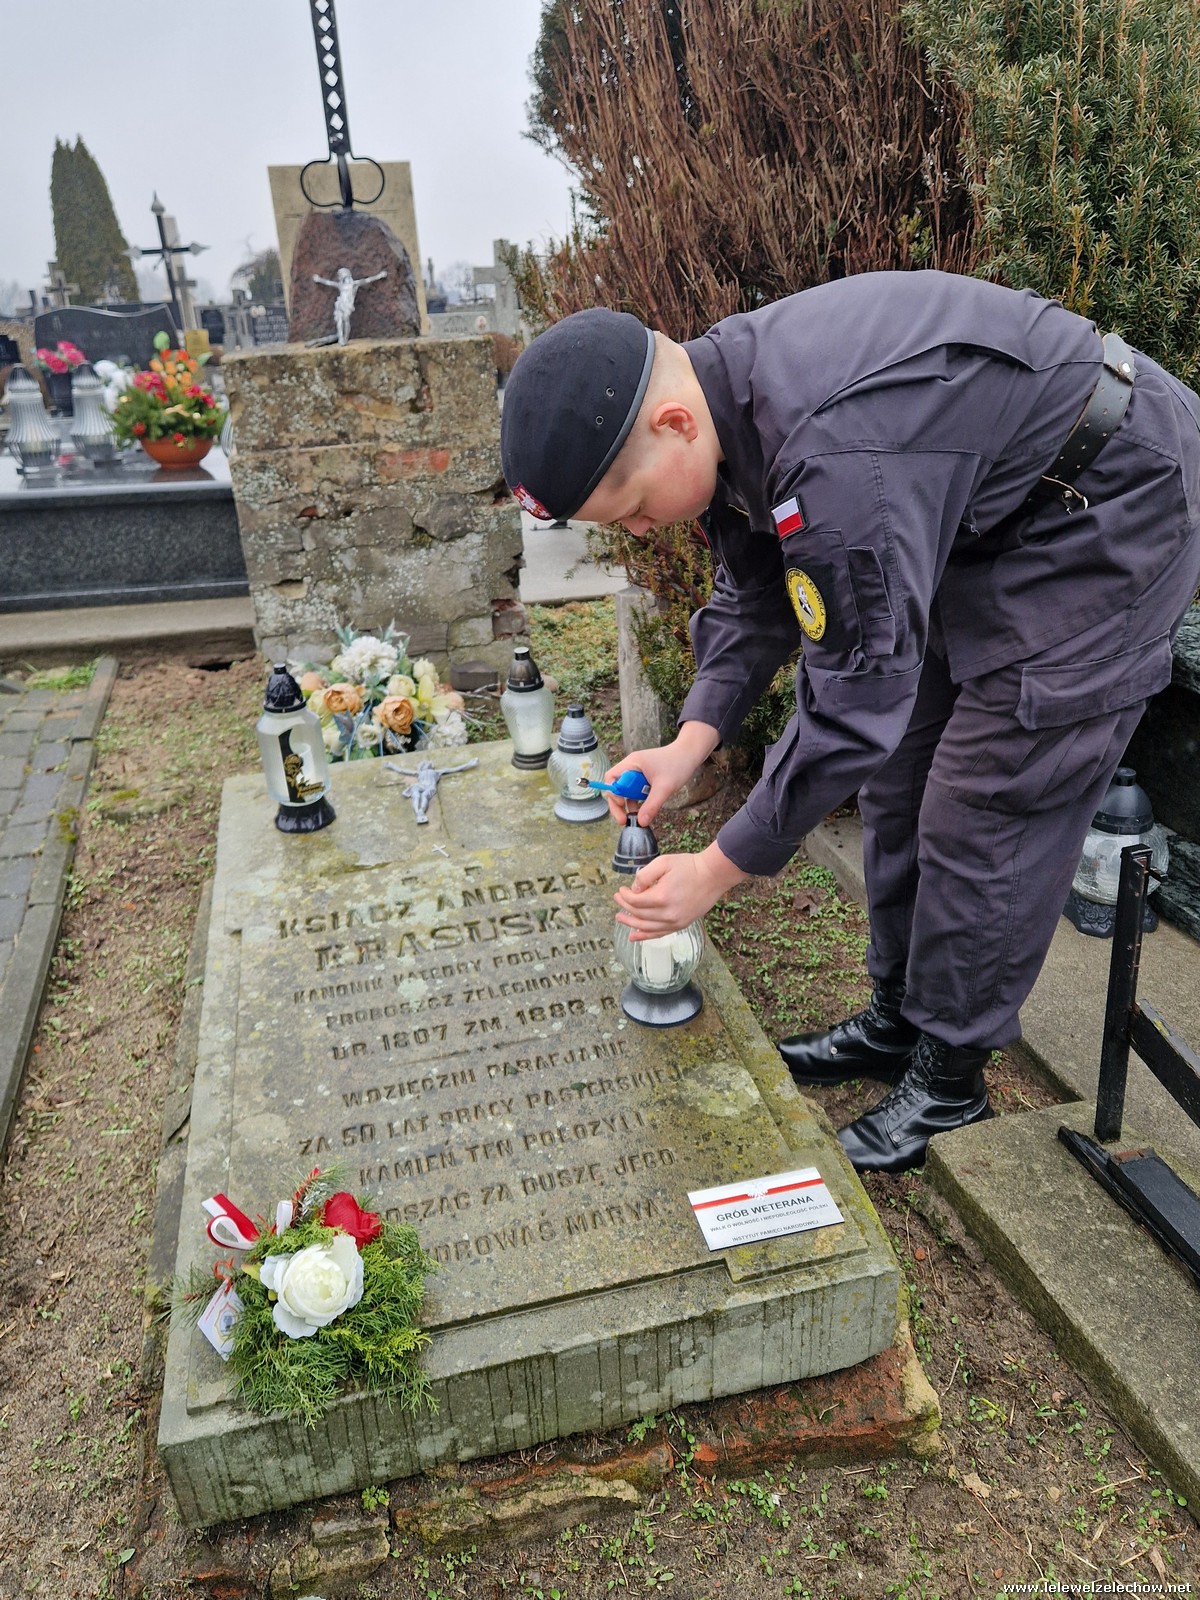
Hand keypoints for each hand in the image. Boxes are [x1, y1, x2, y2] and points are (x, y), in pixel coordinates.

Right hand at [603, 721, 719, 825]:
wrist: (689, 754)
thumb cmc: (678, 764)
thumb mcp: (664, 788)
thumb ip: (652, 805)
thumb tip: (641, 822)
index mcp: (632, 763)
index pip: (612, 779)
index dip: (614, 794)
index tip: (622, 807)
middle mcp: (631, 766)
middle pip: (616, 786)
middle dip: (618, 804)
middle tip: (624, 819)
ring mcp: (637, 771)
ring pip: (625, 790)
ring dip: (628, 803)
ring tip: (635, 818)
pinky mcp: (644, 777)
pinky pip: (635, 790)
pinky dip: (637, 800)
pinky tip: (643, 810)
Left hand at [614, 842, 748, 938]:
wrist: (713, 875)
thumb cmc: (689, 866)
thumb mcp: (663, 862)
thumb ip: (645, 875)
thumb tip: (634, 889)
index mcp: (661, 897)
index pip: (635, 901)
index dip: (624, 896)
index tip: (621, 890)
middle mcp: (668, 913)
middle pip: (639, 915)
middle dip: (625, 907)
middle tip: (617, 900)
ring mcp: (676, 922)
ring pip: (647, 927)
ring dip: (631, 924)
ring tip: (620, 918)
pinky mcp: (682, 925)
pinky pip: (659, 933)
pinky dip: (646, 936)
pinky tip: (635, 936)